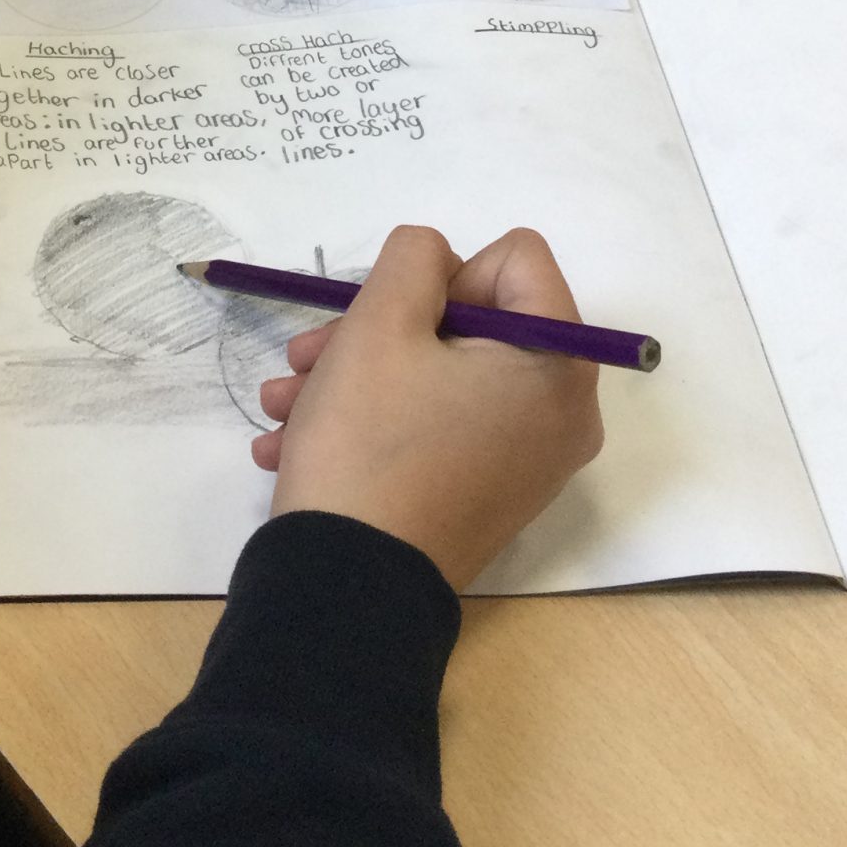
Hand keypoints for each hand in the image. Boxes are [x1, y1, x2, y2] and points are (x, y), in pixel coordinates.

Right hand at [255, 225, 604, 590]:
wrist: (347, 587)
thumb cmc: (370, 444)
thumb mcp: (380, 325)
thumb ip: (413, 259)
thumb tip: (436, 261)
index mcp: (557, 364)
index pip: (515, 259)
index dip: (442, 275)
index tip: (393, 321)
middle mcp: (561, 412)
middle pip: (471, 319)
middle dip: (380, 328)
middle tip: (310, 355)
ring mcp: (525, 459)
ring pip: (439, 373)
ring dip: (357, 373)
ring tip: (285, 403)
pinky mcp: (487, 492)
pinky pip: (437, 425)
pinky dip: (374, 420)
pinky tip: (298, 438)